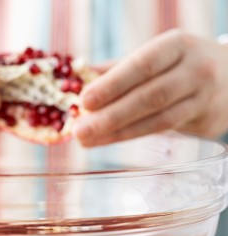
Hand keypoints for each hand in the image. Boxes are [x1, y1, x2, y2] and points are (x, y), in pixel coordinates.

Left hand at [73, 29, 227, 145]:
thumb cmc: (183, 65)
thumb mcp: (158, 55)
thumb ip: (121, 67)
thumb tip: (79, 78)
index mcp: (177, 46)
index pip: (142, 65)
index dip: (112, 84)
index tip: (84, 100)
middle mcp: (194, 70)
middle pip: (149, 96)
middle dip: (111, 116)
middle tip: (80, 130)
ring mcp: (203, 98)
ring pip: (158, 119)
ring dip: (119, 132)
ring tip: (89, 141)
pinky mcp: (205, 122)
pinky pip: (166, 131)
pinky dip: (134, 136)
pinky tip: (111, 140)